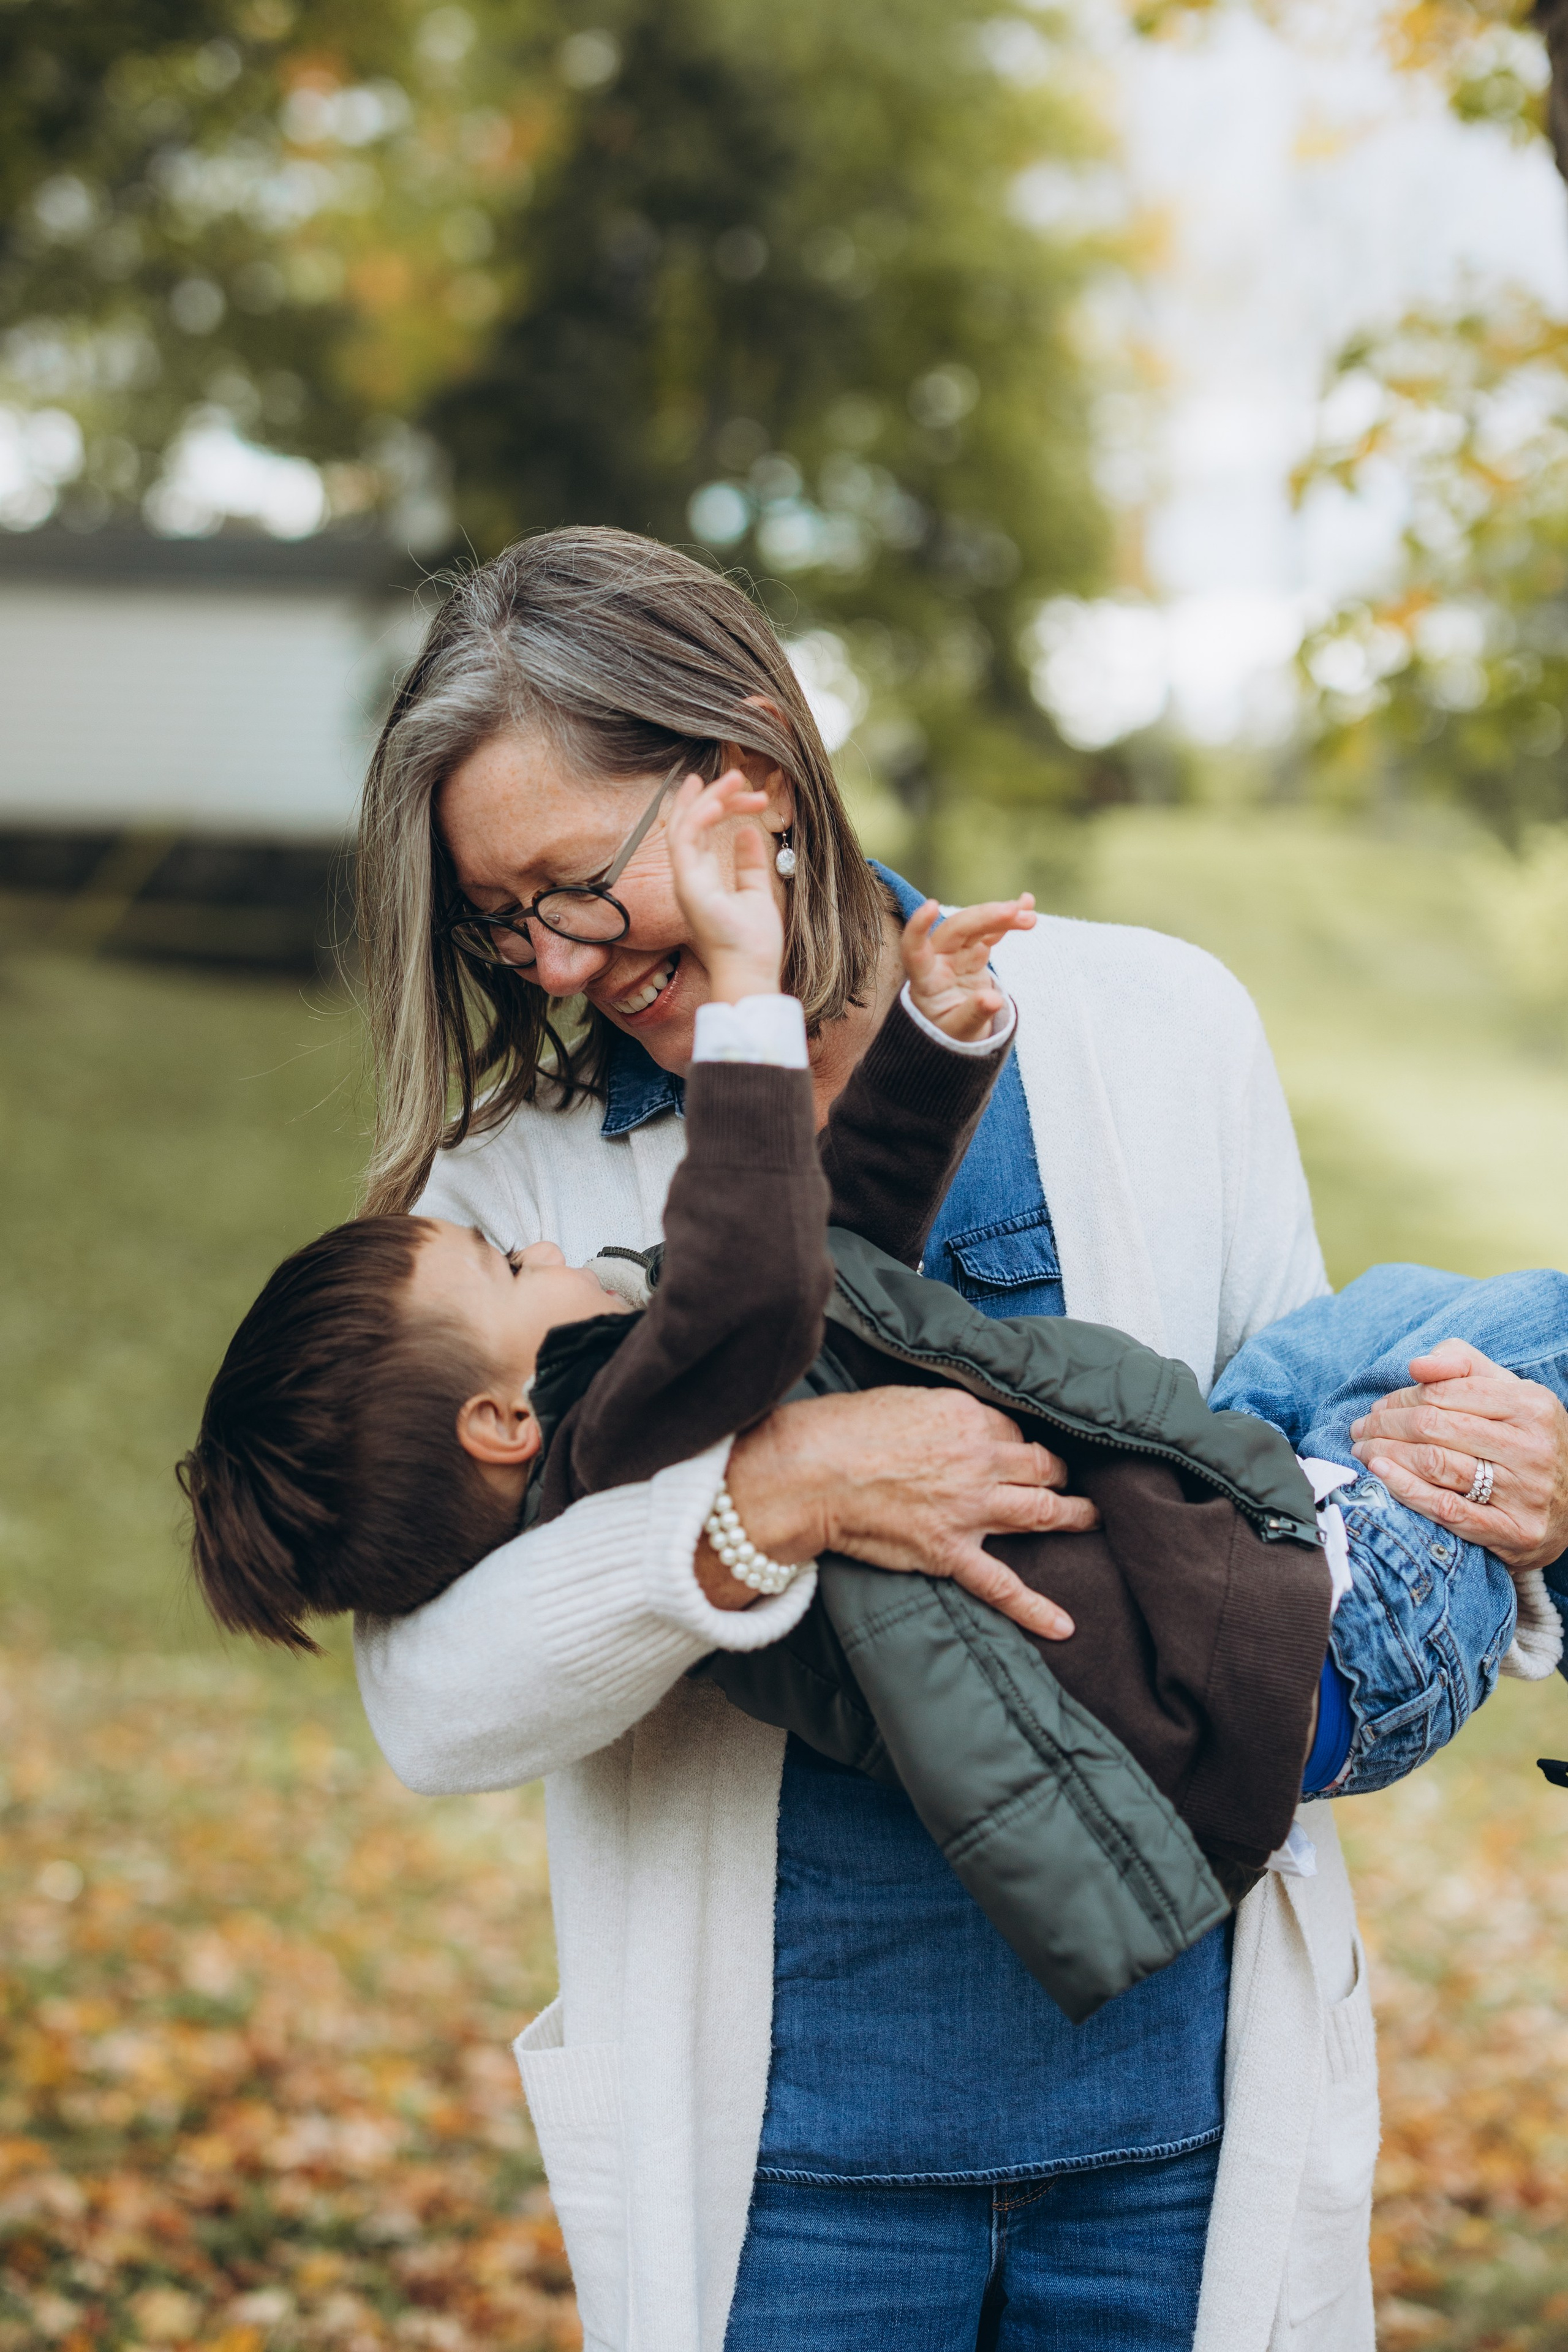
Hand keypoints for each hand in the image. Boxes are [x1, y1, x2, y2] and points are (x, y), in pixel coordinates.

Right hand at [666, 768, 783, 1002]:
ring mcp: (685, 880)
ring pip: (684, 825)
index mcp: (701, 878)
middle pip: (690, 823)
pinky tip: (719, 802)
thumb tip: (750, 831)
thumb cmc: (752, 941)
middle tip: (737, 775)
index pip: (700, 831)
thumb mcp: (756, 892)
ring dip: (708, 798)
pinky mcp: (688, 885)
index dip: (716, 804)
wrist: (751, 969)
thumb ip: (749, 863)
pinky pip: (686, 841)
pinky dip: (699, 818)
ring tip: (734, 779)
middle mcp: (688, 877)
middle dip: (711, 794)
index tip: (743, 790)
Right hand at [696, 1386, 1098, 1636]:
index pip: (1015, 1432)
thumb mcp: (904, 1400)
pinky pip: (1002, 1585)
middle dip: (1059, 1474)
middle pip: (1042, 1467)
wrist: (813, 1473)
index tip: (1022, 1451)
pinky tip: (1064, 1625)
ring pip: (1041, 1513)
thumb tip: (960, 1424)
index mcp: (968, 1420)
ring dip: (1073, 1516)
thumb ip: (942, 1415)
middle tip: (1069, 1480)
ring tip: (1093, 1519)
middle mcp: (980, 1462)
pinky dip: (1035, 1608)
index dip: (1021, 1442)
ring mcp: (970, 1510)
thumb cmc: (845, 1430)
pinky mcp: (951, 1552)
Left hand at [901, 894, 1034, 1042]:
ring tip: (1030, 917)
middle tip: (1015, 913)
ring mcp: (956, 952)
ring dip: (1002, 916)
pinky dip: (1008, 919)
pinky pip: (990, 930)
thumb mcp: (960, 1032)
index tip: (931, 905)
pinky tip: (1027, 904)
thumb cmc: (951, 1034)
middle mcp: (938, 959)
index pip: (914, 949)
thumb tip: (993, 1001)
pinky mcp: (974, 951)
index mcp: (925, 980)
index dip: (918, 927)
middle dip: (984, 917)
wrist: (957, 1032)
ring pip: (976, 925)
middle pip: (956, 930)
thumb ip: (973, 1015)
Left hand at [1350, 1338, 1567, 1571]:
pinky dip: (1404, 1489)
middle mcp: (1532, 1448)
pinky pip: (1444, 1508)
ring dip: (1386, 1454)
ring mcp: (1525, 1493)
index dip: (1401, 1397)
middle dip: (1386, 1425)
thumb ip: (1463, 1365)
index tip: (1379, 1405)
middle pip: (1433, 1426)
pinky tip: (1379, 1474)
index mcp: (1531, 1406)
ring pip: (1435, 1464)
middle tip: (1361, 1428)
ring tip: (1363, 1449)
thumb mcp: (1508, 1392)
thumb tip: (1418, 1364)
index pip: (1444, 1392)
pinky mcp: (1513, 1531)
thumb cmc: (1524, 1440)